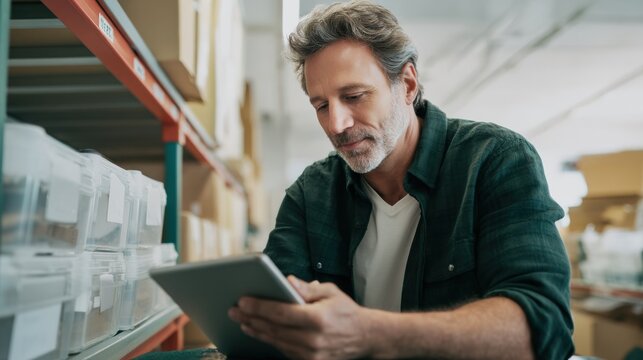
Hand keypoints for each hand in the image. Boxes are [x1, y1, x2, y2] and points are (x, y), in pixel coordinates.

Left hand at [228, 276, 371, 359]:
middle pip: (273, 329)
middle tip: (233, 309)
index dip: (259, 307)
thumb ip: (307, 288)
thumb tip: (287, 281)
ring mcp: (311, 355)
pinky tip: (259, 332)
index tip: (242, 300)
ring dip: (256, 331)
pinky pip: (284, 350)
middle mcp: (313, 340)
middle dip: (250, 318)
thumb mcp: (330, 292)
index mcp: (317, 319)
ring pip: (276, 342)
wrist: (365, 338)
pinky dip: (270, 340)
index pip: (280, 313)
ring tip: (242, 320)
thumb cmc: (346, 311)